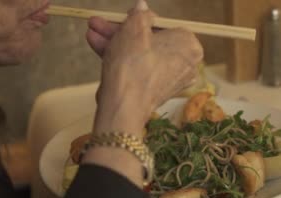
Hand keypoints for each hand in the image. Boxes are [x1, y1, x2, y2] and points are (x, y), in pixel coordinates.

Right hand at [86, 1, 203, 135]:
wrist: (124, 105)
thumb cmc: (133, 63)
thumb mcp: (133, 29)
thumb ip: (139, 15)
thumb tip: (142, 7)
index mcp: (189, 45)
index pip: (163, 26)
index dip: (139, 20)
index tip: (122, 17)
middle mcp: (185, 64)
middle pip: (149, 41)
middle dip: (120, 31)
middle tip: (100, 23)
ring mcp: (171, 80)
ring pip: (141, 55)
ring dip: (115, 43)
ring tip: (91, 34)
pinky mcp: (156, 92)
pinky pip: (140, 70)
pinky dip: (121, 60)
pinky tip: (98, 48)